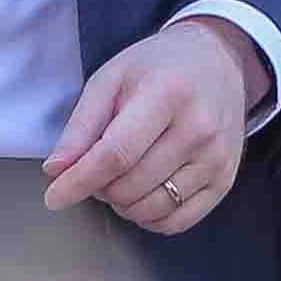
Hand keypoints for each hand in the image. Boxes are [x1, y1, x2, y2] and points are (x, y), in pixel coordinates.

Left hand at [46, 15, 261, 234]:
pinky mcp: (226, 178)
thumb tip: (57, 171)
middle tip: (99, 167)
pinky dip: (151, 218)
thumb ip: (81, 126)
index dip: (79, 181)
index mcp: (168, 95)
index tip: (54, 197)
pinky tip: (144, 195)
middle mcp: (200, 128)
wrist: (220, 59)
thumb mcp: (110, 79)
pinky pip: (178, 221)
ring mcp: (217, 157)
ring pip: (152, 209)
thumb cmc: (159, 67)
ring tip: (122, 178)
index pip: (116, 154)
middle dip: (100, 188)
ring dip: (123, 204)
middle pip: (130, 186)